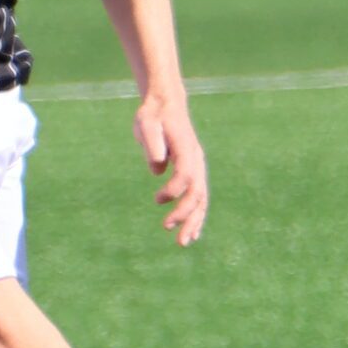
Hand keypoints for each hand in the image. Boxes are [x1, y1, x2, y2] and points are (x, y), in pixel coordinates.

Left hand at [134, 91, 209, 246]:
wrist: (166, 105)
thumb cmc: (153, 115)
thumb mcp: (146, 124)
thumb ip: (152, 144)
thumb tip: (156, 168)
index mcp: (186, 149)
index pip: (186, 176)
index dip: (174, 191)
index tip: (157, 199)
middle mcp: (196, 160)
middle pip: (198, 193)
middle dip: (186, 215)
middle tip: (168, 229)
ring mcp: (197, 167)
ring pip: (201, 199)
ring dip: (193, 221)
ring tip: (183, 242)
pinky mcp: (193, 172)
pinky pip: (198, 197)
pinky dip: (195, 215)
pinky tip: (191, 232)